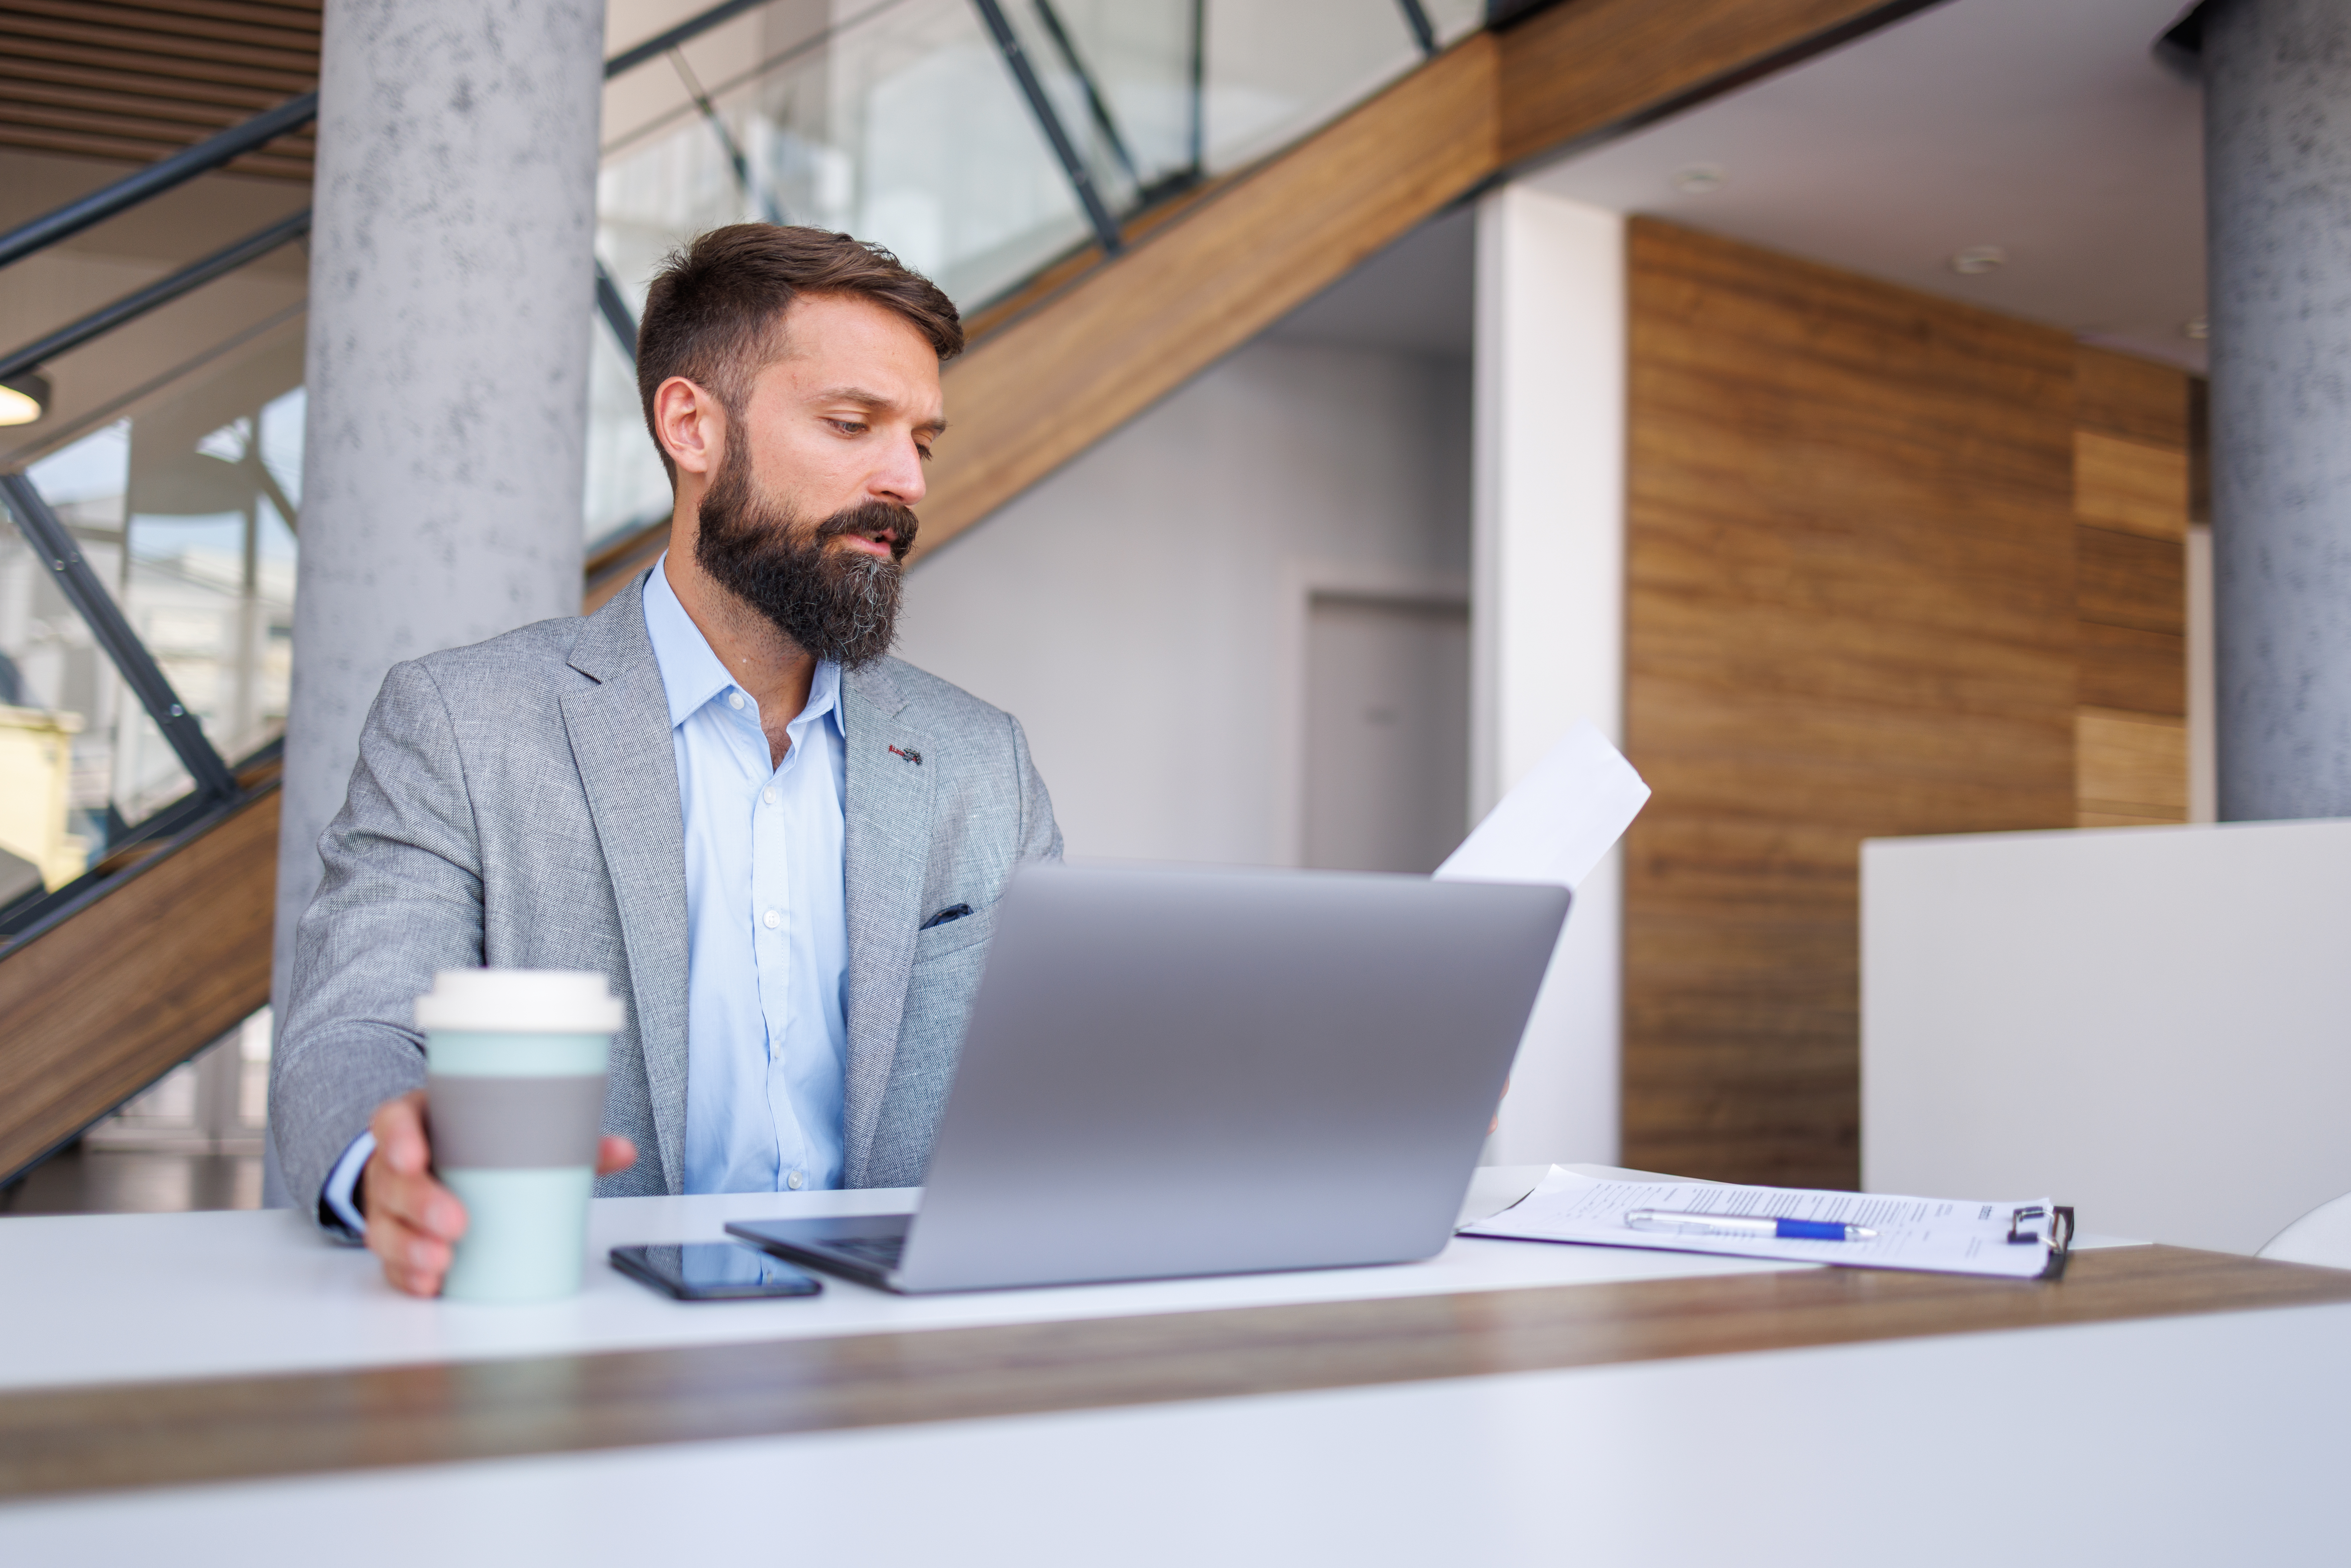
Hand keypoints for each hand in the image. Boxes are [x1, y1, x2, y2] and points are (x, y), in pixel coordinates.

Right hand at [361, 1090, 636, 1296]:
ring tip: (443, 1262)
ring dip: (412, 1248)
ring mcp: (390, 1205)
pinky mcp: (394, 1238)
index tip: (415, 1155)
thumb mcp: (507, 1130)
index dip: (397, 1138)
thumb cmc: (475, 1143)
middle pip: (392, 1182)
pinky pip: (390, 1262)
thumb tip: (624, 1150)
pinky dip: (408, 1275)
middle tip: (457, 1222)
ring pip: (386, 1227)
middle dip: (421, 1204)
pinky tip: (430, 1285)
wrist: (438, 1164)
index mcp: (420, 1124)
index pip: (393, 1122)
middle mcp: (395, 1165)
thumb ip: (563, 1137)